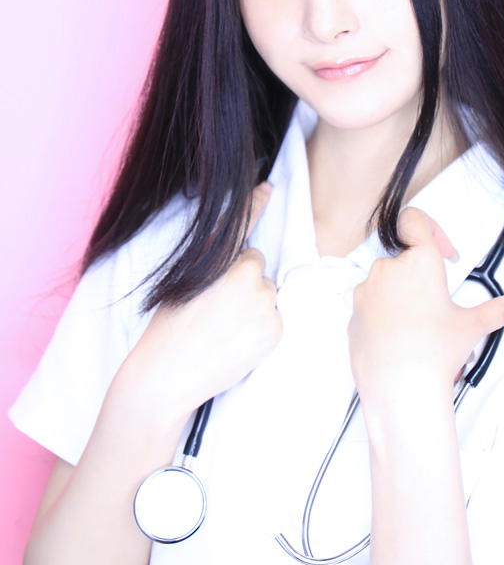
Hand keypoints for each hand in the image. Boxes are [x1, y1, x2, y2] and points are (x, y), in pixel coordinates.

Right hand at [127, 183, 281, 416]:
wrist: (166, 377)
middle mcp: (247, 277)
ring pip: (266, 293)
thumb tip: (239, 251)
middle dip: (243, 281)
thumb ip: (213, 262)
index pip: (240, 226)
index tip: (268, 187)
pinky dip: (261, 327)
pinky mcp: (275, 329)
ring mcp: (265, 304)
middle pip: (256, 266)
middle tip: (215, 309)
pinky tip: (236, 341)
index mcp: (219, 261)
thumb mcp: (184, 283)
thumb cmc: (168, 329)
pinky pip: (274, 317)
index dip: (255, 204)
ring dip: (254, 305)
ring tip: (223, 328)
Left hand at [348, 207, 503, 404]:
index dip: (431, 229)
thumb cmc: (435, 353)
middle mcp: (388, 269)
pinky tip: (399, 338)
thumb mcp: (472, 326)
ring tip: (418, 326)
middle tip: (436, 304)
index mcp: (418, 262)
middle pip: (403, 258)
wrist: (400, 390)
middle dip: (419, 276)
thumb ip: (499, 309)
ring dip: (400, 296)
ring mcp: (366, 291)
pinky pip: (370, 305)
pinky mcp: (352, 313)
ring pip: (385, 282)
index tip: (442, 253)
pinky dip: (383, 315)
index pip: (414, 219)